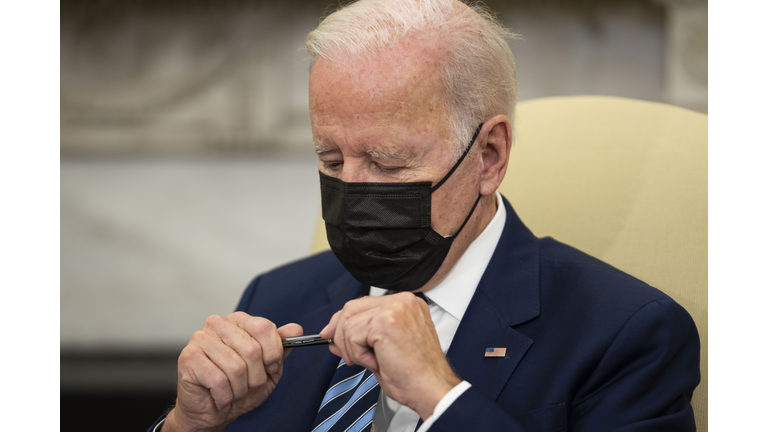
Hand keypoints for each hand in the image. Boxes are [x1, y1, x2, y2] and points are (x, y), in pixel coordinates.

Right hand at [164, 312, 302, 431]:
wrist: (211, 411)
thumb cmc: (237, 387)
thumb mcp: (267, 368)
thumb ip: (280, 348)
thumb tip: (295, 329)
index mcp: (238, 321)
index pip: (265, 328)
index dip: (273, 354)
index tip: (270, 367)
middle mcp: (218, 324)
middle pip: (252, 349)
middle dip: (256, 376)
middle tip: (248, 384)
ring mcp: (200, 339)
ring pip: (236, 367)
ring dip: (240, 388)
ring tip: (233, 390)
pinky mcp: (188, 358)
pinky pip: (219, 380)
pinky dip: (225, 396)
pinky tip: (220, 396)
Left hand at [319, 293, 460, 418]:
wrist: (432, 390)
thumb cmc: (416, 375)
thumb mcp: (385, 349)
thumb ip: (361, 336)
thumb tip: (334, 334)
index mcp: (407, 305)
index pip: (364, 304)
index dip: (344, 320)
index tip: (332, 334)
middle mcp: (403, 301)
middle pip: (352, 307)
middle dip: (340, 333)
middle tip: (347, 355)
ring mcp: (395, 308)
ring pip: (349, 323)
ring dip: (353, 349)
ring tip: (375, 362)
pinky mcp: (385, 322)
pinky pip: (353, 335)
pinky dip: (358, 354)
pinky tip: (378, 363)